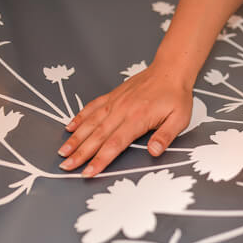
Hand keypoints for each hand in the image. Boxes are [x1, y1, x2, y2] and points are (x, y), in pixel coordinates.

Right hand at [58, 60, 193, 176]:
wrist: (170, 70)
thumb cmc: (176, 96)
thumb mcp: (179, 119)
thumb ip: (165, 136)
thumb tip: (154, 152)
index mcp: (137, 119)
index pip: (115, 144)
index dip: (100, 160)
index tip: (88, 172)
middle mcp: (121, 110)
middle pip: (97, 136)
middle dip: (80, 153)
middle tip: (66, 167)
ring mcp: (115, 102)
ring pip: (90, 123)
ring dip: (75, 138)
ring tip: (62, 151)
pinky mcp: (112, 96)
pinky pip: (92, 107)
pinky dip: (79, 117)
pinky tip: (69, 127)